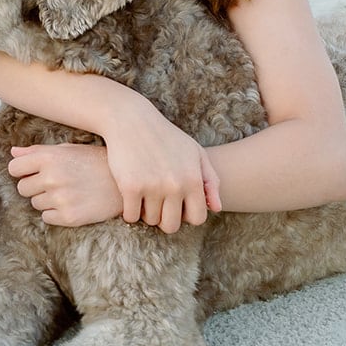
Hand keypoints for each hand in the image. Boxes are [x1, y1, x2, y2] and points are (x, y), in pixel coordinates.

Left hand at [8, 143, 122, 227]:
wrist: (125, 182)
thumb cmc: (95, 162)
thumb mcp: (68, 149)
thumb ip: (38, 151)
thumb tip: (13, 152)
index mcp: (49, 157)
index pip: (14, 168)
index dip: (22, 171)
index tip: (33, 172)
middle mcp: (52, 177)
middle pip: (23, 188)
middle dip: (35, 187)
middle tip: (56, 183)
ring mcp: (60, 198)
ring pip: (35, 204)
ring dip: (47, 200)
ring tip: (68, 192)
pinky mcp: (69, 216)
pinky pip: (47, 218)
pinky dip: (56, 213)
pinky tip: (72, 203)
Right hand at [98, 109, 222, 233]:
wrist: (132, 119)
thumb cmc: (166, 137)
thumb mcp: (195, 153)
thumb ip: (210, 181)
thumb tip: (216, 208)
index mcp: (194, 179)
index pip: (197, 218)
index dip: (186, 215)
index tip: (177, 205)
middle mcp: (176, 185)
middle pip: (171, 225)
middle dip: (164, 218)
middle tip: (158, 204)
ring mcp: (152, 187)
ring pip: (150, 220)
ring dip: (146, 212)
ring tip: (144, 195)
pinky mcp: (130, 186)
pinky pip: (131, 216)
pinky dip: (129, 211)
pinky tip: (130, 197)